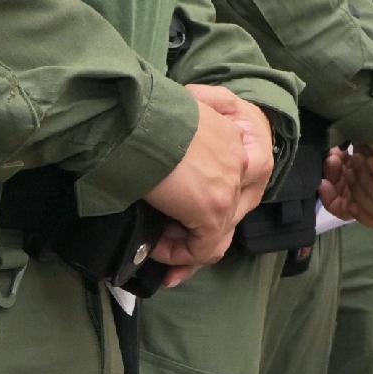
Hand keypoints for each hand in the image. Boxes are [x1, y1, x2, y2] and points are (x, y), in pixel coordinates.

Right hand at [144, 83, 278, 271]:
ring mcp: (229, 185)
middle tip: (165, 242)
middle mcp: (237, 160)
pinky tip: (153, 247)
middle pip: (228, 210)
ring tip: (157, 245)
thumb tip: (168, 176)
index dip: (206, 204)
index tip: (177, 218)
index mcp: (228, 136)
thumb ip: (181, 150)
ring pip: (218, 231)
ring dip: (187, 244)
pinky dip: (178, 254)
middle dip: (198, 233)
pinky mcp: (214, 207)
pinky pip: (204, 247)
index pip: (229, 180)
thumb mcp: (170, 126)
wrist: (136, 119)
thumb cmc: (140, 119)